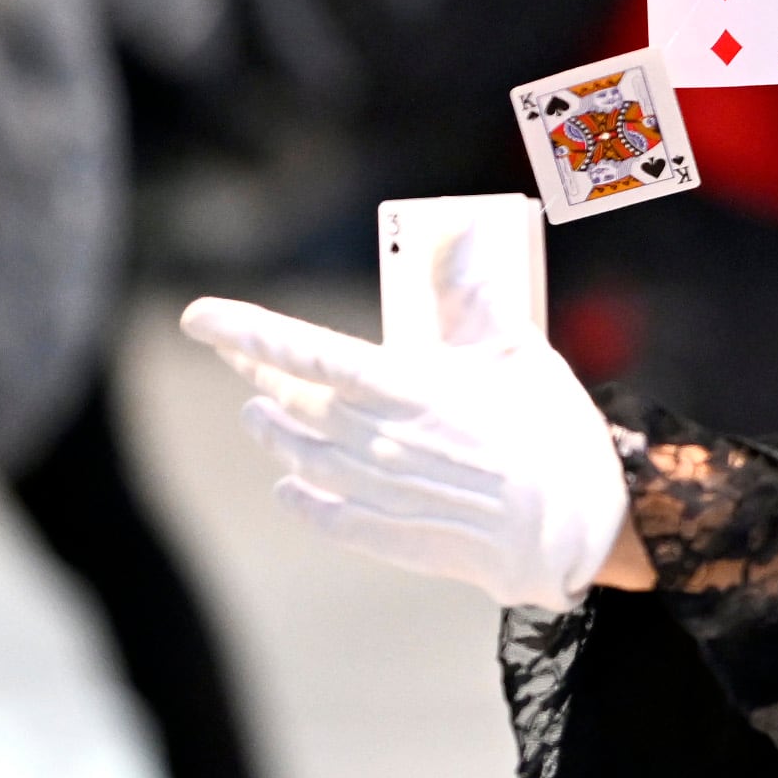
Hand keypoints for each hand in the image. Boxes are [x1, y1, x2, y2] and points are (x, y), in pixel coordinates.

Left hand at [181, 295, 640, 609]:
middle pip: (295, 403)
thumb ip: (471, 299)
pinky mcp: (393, 537)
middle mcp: (379, 441)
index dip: (246, 332)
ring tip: (256, 414)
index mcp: (408, 388)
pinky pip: (328, 515)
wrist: (579, 529)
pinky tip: (289, 487)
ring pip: (301, 458)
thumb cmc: (555, 431)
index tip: (199, 316)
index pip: (306, 352)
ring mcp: (381, 492)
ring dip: (274, 432)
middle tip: (237, 357)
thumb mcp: (518, 350)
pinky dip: (301, 498)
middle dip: (259, 375)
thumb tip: (454, 240)